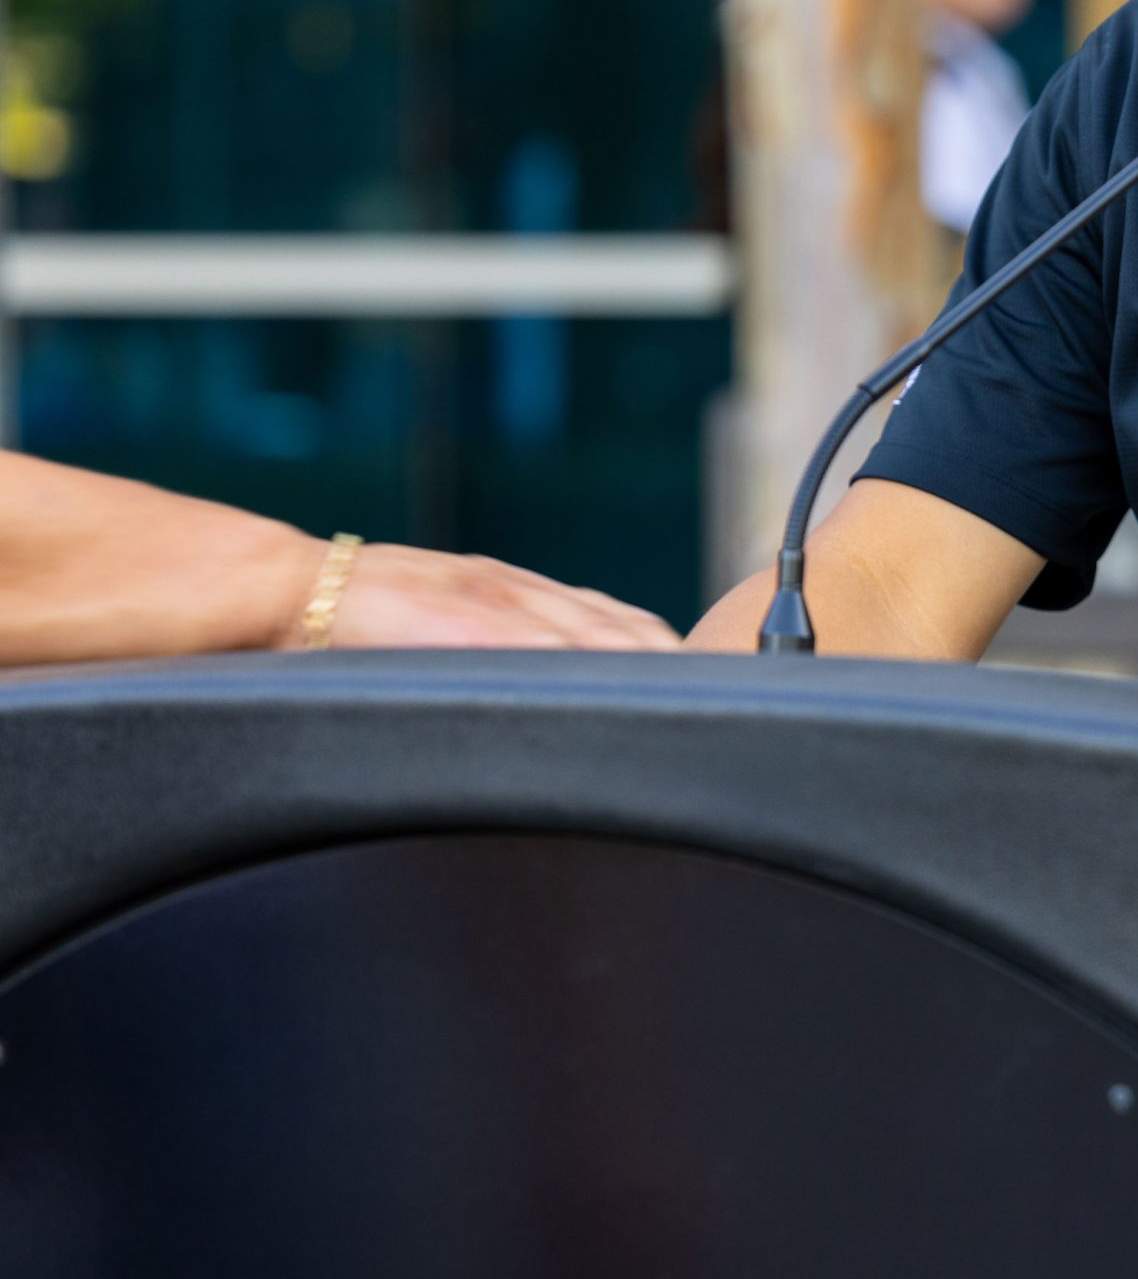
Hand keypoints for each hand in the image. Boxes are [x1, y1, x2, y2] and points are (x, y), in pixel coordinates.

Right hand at [278, 541, 680, 651]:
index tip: (698, 671)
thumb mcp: (443, 620)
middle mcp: (511, 588)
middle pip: (611, 622)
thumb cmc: (359, 618)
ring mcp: (485, 598)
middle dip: (659, 655)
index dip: (655, 644)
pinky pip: (524, 637)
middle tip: (707, 689)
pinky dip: (566, 656)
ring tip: (673, 688)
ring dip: (628, 657)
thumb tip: (544, 690)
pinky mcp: (453, 617)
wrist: (289, 587)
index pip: (610, 615)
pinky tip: (594, 678)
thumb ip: (497, 646)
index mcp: (513, 590)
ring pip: (581, 628)